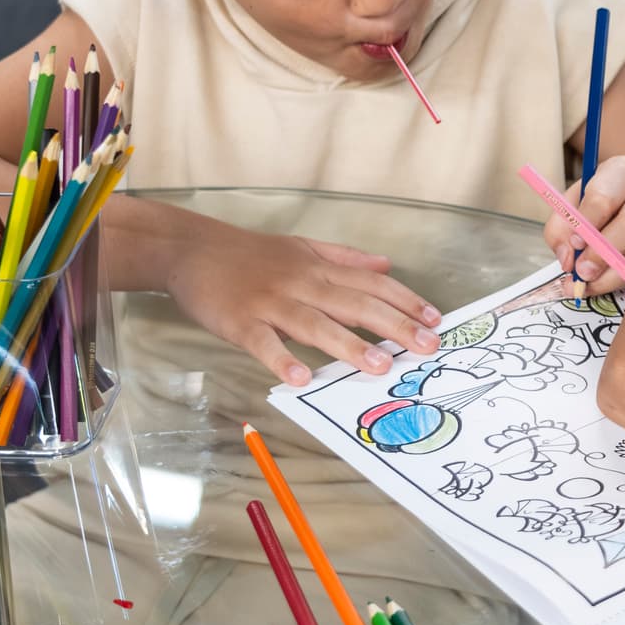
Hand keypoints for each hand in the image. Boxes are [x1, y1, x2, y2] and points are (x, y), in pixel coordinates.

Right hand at [165, 224, 440, 384]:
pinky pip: (264, 343)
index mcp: (318, 267)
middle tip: (426, 346)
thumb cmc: (249, 253)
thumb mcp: (303, 246)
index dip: (405, 300)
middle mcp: (301, 282)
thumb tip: (387, 263)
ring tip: (379, 366)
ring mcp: (270, 302)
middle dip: (394, 325)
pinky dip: (282, 359)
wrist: (190, 247)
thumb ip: (345, 257)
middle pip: (354, 303)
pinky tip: (302, 378)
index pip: (372, 282)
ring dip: (348, 345)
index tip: (434, 319)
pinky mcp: (240, 321)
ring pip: (315, 323)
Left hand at [540, 154, 624, 296]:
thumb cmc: (612, 196)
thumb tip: (567, 261)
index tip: (574, 245)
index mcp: (624, 170)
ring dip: (612, 277)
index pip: (604, 198)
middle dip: (603, 255)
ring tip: (589, 285)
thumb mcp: (581, 197)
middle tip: (582, 273)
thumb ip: (563, 225)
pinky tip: (607, 282)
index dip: (586, 227)